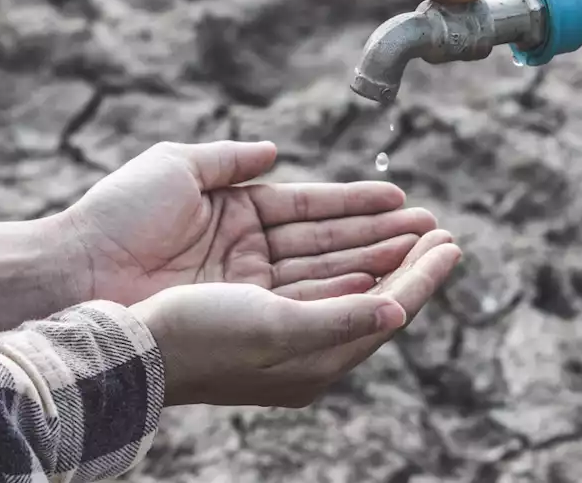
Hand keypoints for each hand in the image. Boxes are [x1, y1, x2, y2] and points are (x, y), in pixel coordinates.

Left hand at [63, 140, 437, 304]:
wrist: (75, 269)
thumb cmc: (116, 215)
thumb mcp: (178, 168)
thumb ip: (231, 159)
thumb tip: (275, 151)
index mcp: (238, 216)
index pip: (313, 210)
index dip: (358, 204)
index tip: (402, 198)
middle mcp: (251, 258)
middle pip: (333, 247)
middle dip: (386, 238)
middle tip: (436, 230)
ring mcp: (251, 292)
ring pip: (332, 277)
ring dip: (383, 264)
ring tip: (431, 251)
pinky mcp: (249, 321)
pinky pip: (313, 306)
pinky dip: (354, 295)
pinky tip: (394, 284)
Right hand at [132, 230, 461, 406]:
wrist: (128, 343)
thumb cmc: (200, 339)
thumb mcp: (278, 329)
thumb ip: (342, 319)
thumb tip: (399, 310)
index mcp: (315, 361)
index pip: (387, 310)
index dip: (423, 276)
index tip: (453, 243)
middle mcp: (302, 343)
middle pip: (371, 292)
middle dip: (406, 257)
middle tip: (440, 226)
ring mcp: (277, 321)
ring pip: (343, 277)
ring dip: (377, 247)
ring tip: (411, 221)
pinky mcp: (252, 299)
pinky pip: (311, 273)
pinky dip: (339, 252)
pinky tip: (355, 238)